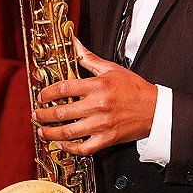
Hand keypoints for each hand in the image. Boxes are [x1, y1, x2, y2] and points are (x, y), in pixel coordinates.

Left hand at [33, 39, 157, 154]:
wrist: (156, 109)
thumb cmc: (134, 89)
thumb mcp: (112, 69)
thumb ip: (89, 59)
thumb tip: (75, 44)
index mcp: (98, 86)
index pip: (64, 89)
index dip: (47, 93)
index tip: (41, 96)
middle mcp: (98, 106)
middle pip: (61, 113)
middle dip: (43, 115)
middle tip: (36, 115)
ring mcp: (102, 125)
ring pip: (68, 133)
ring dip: (50, 133)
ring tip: (42, 131)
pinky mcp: (107, 139)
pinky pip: (83, 148)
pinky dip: (69, 148)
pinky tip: (62, 144)